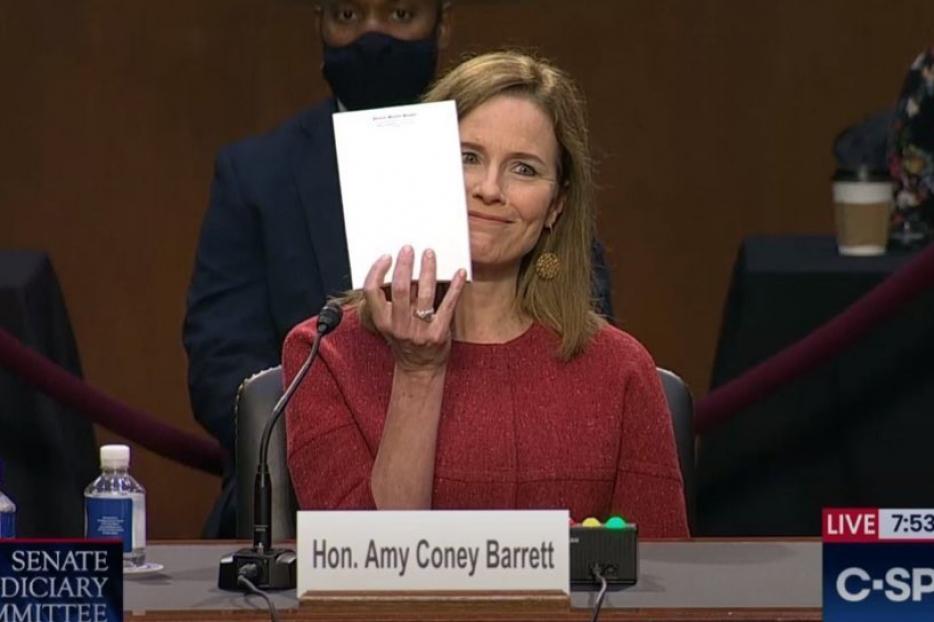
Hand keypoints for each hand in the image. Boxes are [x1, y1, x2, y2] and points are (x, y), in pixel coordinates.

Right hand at [363, 246, 466, 373]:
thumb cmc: (404, 341)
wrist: (420, 368)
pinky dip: (455, 287)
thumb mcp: (389, 324)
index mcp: (382, 321)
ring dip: (427, 271)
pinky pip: (448, 305)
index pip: (372, 291)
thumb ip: (390, 301)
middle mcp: (399, 326)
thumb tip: (399, 268)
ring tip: (429, 255)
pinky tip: (460, 273)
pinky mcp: (439, 333)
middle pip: (399, 289)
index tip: (386, 257)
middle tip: (409, 249)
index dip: (377, 271)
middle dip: (404, 265)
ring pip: (424, 294)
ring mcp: (419, 331)